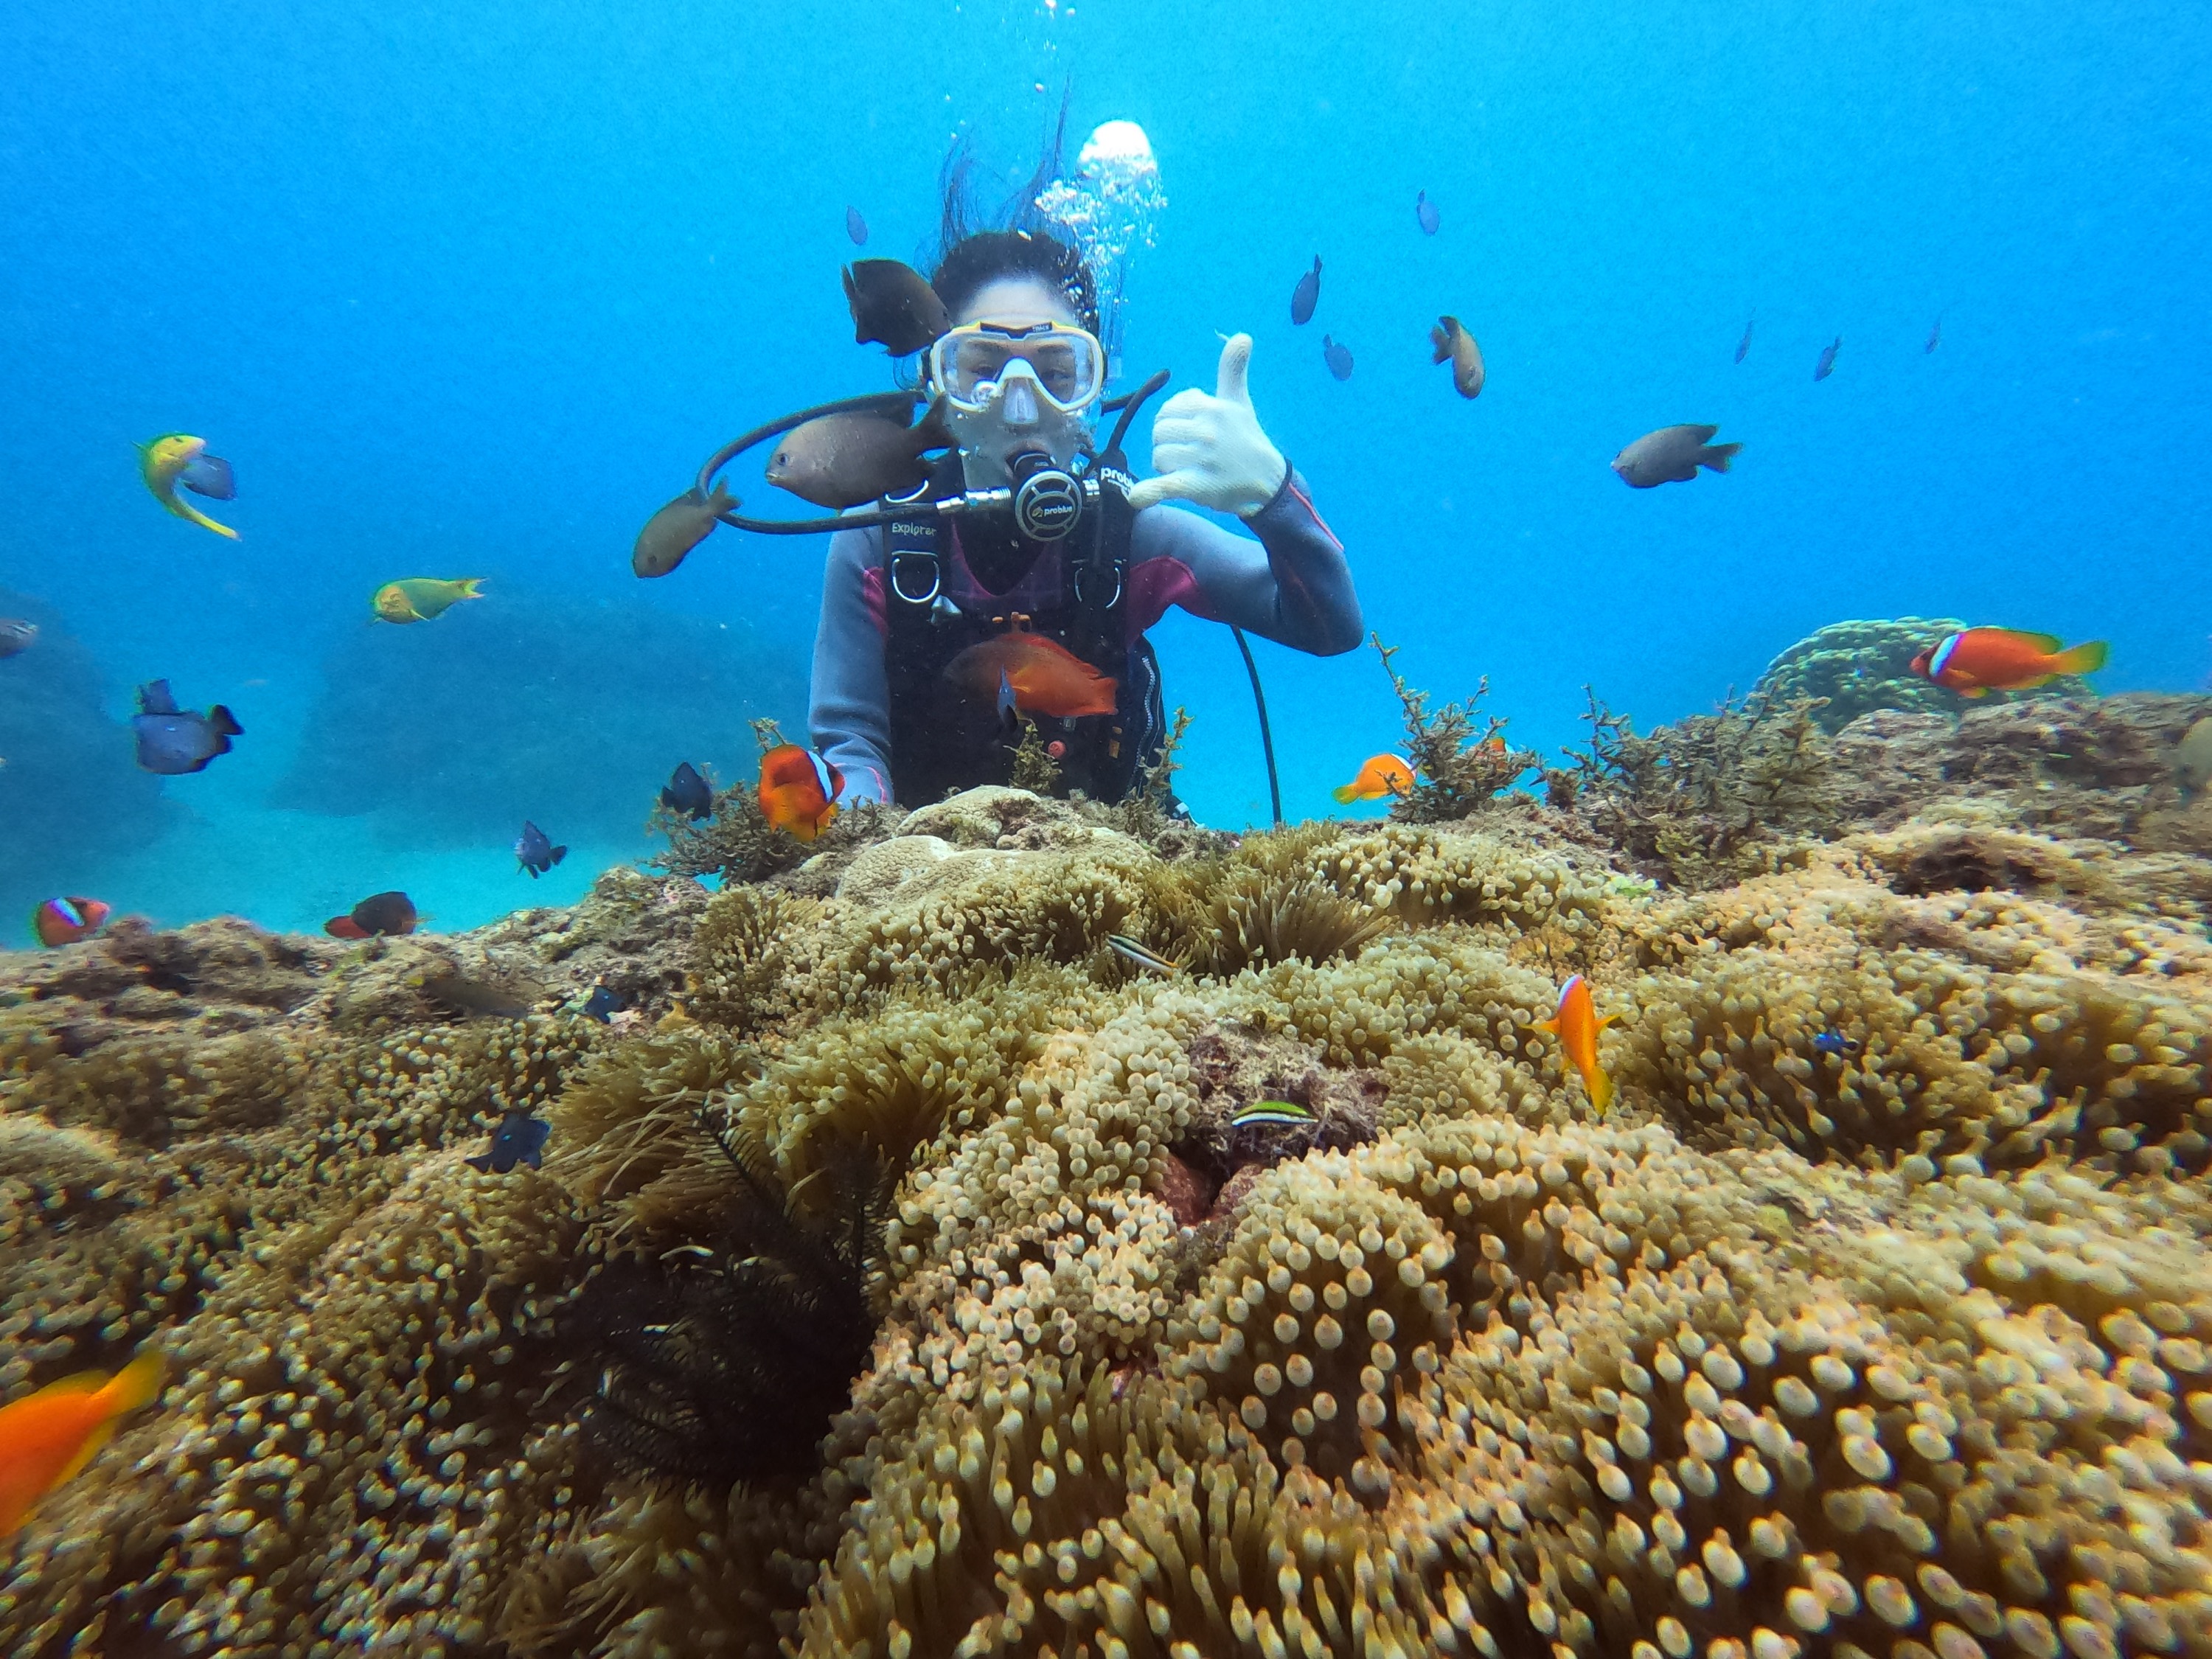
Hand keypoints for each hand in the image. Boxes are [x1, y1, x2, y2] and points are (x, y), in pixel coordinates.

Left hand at [1124, 333, 1288, 516]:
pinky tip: (1139, 496)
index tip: (1189, 431)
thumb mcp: (1239, 401)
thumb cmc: (1247, 439)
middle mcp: (1206, 430)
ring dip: (1167, 466)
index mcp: (1212, 408)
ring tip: (1189, 469)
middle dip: (1167, 443)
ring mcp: (1201, 459)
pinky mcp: (1196, 486)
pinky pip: (1165, 485)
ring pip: (1159, 457)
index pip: (1168, 410)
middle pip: (1160, 433)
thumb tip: (1242, 336)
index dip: (1172, 421)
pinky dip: (1149, 493)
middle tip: (1189, 453)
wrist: (1267, 480)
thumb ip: (1233, 369)